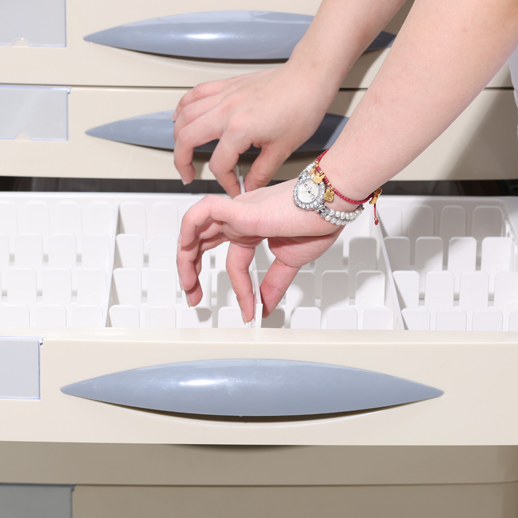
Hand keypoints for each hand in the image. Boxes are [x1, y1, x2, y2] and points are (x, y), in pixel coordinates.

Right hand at [172, 64, 334, 196]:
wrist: (309, 77)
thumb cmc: (301, 106)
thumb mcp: (282, 149)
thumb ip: (261, 172)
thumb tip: (250, 186)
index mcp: (239, 129)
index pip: (219, 165)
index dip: (226, 182)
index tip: (235, 188)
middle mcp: (226, 110)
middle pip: (186, 139)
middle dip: (182, 162)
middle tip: (188, 175)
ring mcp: (224, 96)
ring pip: (185, 115)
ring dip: (177, 136)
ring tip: (181, 151)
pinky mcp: (227, 86)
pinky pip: (194, 94)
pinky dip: (182, 107)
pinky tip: (180, 117)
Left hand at [177, 180, 351, 321]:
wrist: (331, 205)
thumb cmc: (317, 219)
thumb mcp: (290, 261)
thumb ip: (273, 283)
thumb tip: (265, 306)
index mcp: (252, 229)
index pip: (234, 263)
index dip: (240, 290)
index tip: (250, 312)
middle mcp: (241, 219)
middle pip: (203, 243)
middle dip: (192, 271)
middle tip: (193, 295)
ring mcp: (238, 213)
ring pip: (196, 230)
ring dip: (186, 257)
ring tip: (188, 283)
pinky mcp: (240, 209)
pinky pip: (204, 212)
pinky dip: (189, 228)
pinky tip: (186, 246)